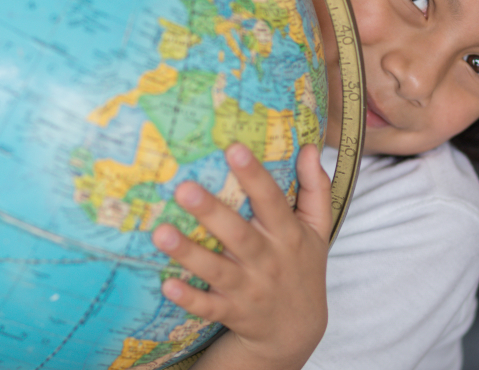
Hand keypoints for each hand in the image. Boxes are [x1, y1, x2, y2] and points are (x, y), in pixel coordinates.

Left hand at [151, 143, 331, 368]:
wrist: (297, 331)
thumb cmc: (303, 267)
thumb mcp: (318, 229)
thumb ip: (316, 188)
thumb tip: (311, 147)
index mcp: (288, 235)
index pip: (272, 200)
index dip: (254, 175)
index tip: (233, 148)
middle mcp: (268, 261)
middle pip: (239, 234)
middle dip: (211, 212)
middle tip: (184, 188)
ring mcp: (248, 289)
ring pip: (217, 270)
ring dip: (189, 253)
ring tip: (160, 233)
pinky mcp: (231, 312)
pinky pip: (208, 307)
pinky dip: (189, 298)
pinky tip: (167, 285)